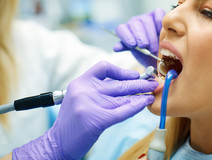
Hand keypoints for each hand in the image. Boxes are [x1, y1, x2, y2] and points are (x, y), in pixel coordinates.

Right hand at [12, 61, 157, 159]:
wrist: (58, 143)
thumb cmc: (72, 123)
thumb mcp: (79, 98)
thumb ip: (97, 89)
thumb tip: (124, 83)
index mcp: (80, 83)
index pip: (103, 68)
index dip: (121, 70)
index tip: (134, 75)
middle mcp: (84, 91)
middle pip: (118, 83)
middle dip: (139, 82)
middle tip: (153, 82)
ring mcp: (90, 105)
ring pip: (123, 96)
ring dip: (142, 93)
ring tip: (153, 91)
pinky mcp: (97, 120)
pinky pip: (123, 110)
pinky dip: (137, 105)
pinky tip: (145, 102)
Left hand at [113, 8, 164, 66]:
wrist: (161, 52)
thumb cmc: (146, 53)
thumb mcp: (135, 52)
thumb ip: (125, 48)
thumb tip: (116, 47)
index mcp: (126, 30)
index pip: (121, 29)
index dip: (126, 36)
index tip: (132, 45)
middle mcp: (135, 22)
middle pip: (135, 24)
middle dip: (140, 36)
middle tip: (144, 46)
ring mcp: (146, 17)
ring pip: (147, 21)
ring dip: (151, 35)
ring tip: (154, 47)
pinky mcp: (158, 13)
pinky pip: (158, 13)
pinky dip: (159, 22)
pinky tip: (162, 32)